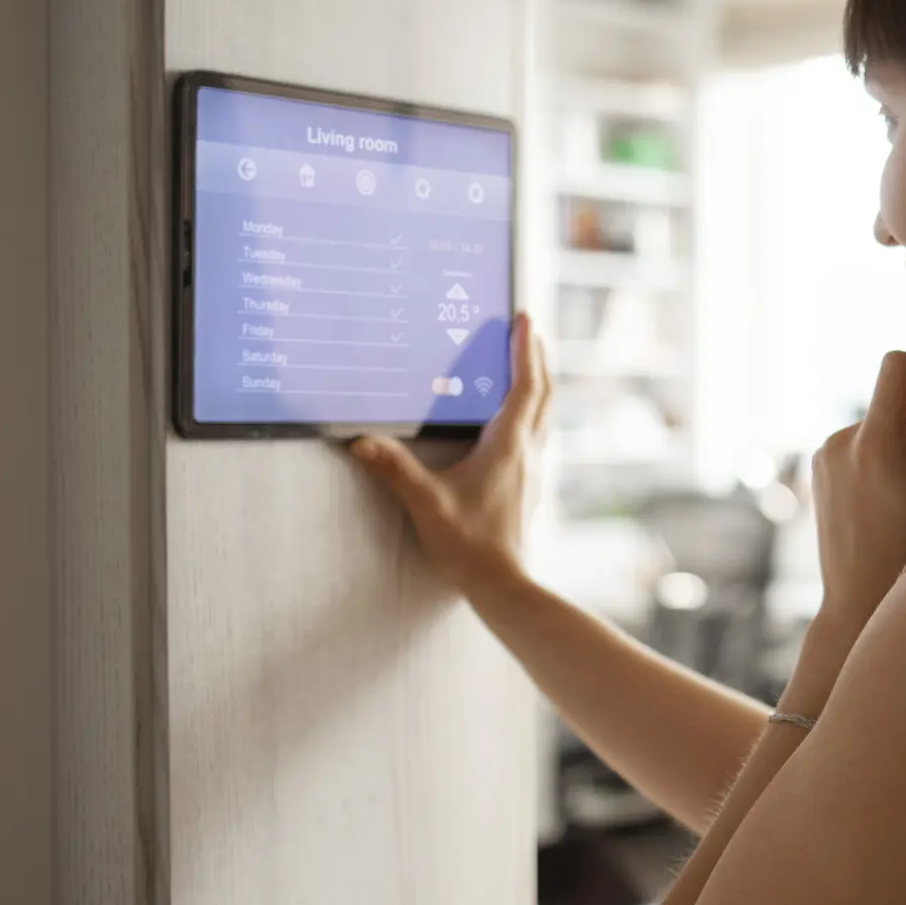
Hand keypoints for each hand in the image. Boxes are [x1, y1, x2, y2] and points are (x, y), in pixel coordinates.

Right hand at [350, 312, 552, 605]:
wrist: (502, 585)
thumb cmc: (470, 545)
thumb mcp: (426, 503)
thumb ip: (394, 470)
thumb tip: (361, 441)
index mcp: (509, 445)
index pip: (524, 385)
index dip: (525, 349)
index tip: (524, 318)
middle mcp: (528, 452)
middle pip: (543, 394)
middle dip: (537, 359)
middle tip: (529, 330)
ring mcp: (532, 470)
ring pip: (544, 416)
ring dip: (538, 385)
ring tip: (526, 366)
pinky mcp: (528, 486)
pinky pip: (536, 437)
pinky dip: (530, 414)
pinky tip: (513, 423)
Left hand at [806, 351, 905, 659]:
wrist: (861, 609)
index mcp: (877, 443)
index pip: (900, 366)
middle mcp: (842, 443)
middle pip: (898, 402)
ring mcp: (825, 458)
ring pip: (882, 426)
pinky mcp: (820, 475)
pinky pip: (863, 448)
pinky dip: (887, 460)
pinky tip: (898, 501)